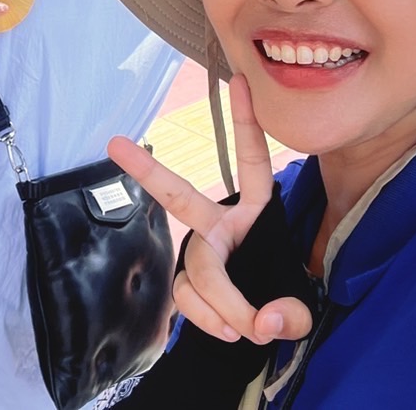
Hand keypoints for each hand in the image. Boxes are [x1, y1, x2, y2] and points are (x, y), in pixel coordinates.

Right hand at [108, 76, 312, 345]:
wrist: (263, 329)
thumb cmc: (283, 298)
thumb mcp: (301, 303)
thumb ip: (291, 313)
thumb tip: (263, 322)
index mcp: (256, 213)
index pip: (252, 162)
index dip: (247, 122)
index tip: (239, 81)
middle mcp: (220, 225)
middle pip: (180, 197)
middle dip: (149, 170)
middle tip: (114, 144)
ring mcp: (200, 254)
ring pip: (197, 270)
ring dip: (222, 302)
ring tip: (247, 328)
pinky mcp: (188, 285)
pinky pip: (189, 300)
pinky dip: (210, 320)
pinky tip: (230, 333)